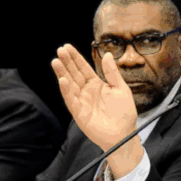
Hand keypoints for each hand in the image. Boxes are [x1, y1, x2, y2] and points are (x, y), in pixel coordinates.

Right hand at [51, 44, 143, 175]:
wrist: (124, 133)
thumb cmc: (124, 113)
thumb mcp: (121, 88)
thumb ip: (112, 73)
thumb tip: (107, 55)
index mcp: (97, 84)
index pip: (83, 68)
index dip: (76, 58)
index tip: (67, 47)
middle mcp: (87, 91)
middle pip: (74, 74)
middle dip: (67, 62)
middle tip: (60, 51)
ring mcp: (81, 101)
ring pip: (69, 84)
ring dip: (62, 73)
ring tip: (56, 62)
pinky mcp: (79, 112)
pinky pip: (71, 99)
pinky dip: (66, 90)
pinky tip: (62, 80)